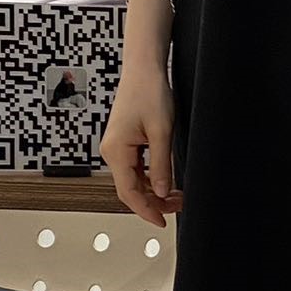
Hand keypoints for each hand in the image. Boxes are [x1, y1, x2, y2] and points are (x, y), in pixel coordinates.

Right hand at [101, 60, 180, 226]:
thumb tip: (161, 191)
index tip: (162, 221)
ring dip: (154, 190)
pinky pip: (135, 168)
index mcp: (116, 151)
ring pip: (134, 180)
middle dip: (154, 201)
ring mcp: (116, 147)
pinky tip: (167, 180)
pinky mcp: (124, 142)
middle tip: (179, 205)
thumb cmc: (150, 93)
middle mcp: (112, 151)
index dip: (146, 210)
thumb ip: (161, 165)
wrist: (143, 69)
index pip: (129, 192)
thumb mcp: (162, 132)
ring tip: (177, 194)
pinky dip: (151, 177)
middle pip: (131, 189)